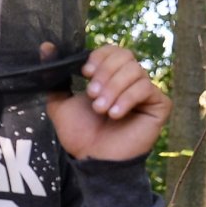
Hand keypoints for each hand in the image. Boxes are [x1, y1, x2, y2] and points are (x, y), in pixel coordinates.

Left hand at [45, 42, 168, 162]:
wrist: (94, 159)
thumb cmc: (80, 133)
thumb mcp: (60, 103)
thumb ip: (54, 78)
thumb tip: (46, 47)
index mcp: (108, 76)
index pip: (111, 50)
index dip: (99, 57)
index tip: (84, 73)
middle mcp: (129, 80)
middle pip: (125, 55)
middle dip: (105, 73)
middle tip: (92, 95)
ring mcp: (146, 91)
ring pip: (135, 71)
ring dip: (113, 89)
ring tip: (101, 109)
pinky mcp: (159, 104)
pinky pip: (147, 88)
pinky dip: (127, 99)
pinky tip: (115, 114)